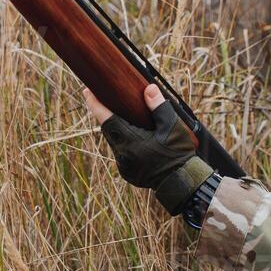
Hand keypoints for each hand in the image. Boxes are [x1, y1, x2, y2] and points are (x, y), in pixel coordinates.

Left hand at [82, 84, 213, 214]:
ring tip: (119, 116)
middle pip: (108, 130)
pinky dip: (123, 143)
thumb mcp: (172, 127)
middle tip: (100, 98)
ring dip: (115, 130)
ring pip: (114, 142)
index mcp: (131, 142)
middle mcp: (123, 155)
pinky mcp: (127, 173)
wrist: (183, 182)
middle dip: (103, 115)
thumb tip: (148, 88)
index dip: (95, 105)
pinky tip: (131, 136)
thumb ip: (158, 107)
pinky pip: (121, 154)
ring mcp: (124, 166)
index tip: (86, 92)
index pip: (107, 120)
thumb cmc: (178, 153)